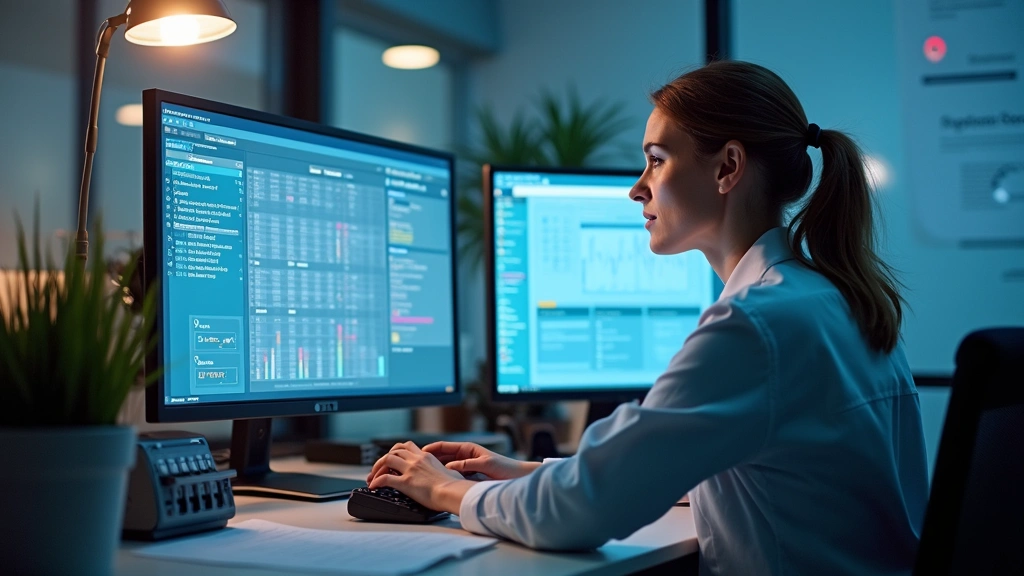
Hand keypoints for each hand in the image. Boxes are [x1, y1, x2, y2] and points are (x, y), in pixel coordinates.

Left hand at [365, 442, 474, 513]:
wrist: (453, 492)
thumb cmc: (455, 486)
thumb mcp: (451, 472)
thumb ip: (445, 471)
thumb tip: (449, 475)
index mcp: (427, 456)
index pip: (407, 446)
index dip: (397, 451)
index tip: (393, 459)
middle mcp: (417, 460)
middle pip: (394, 450)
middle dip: (383, 458)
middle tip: (378, 468)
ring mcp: (410, 470)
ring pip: (387, 460)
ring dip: (377, 468)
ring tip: (372, 477)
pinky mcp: (406, 483)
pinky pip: (385, 479)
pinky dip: (377, 481)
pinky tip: (374, 487)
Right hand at [423, 441, 540, 480]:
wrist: (516, 477)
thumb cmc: (504, 467)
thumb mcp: (485, 464)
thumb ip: (468, 464)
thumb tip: (450, 466)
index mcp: (468, 449)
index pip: (444, 446)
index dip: (431, 448)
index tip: (420, 453)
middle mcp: (465, 456)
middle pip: (442, 456)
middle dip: (429, 459)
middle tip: (416, 465)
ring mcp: (466, 466)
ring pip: (446, 467)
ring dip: (435, 469)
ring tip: (422, 474)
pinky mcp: (469, 476)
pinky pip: (453, 476)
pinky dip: (445, 478)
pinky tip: (437, 484)